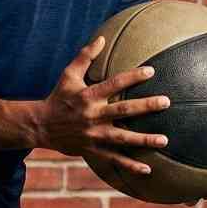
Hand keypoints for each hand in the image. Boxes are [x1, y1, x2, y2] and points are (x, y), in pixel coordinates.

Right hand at [36, 36, 170, 175]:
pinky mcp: (93, 150)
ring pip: (122, 138)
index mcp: (88, 96)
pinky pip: (114, 159)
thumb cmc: (58, 97)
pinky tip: (148, 170)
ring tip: (164, 140)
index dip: (132, 77)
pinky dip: (130, 165)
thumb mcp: (68, 75)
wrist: (40, 126)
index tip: (151, 71)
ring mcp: (94, 135)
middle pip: (123, 110)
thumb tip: (102, 37)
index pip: (114, 83)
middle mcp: (93, 115)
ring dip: (144, 140)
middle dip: (146, 106)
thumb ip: (85, 56)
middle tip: (166, 102)